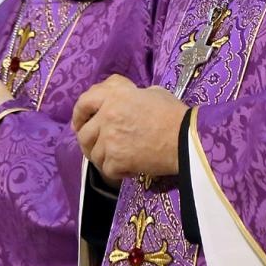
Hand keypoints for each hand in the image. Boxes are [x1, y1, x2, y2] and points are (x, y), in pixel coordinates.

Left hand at [71, 76, 185, 184]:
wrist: (186, 139)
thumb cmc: (174, 114)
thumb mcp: (153, 93)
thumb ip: (132, 95)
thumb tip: (128, 102)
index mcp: (115, 96)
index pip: (84, 101)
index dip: (79, 113)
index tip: (80, 122)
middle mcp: (107, 115)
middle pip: (83, 132)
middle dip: (86, 141)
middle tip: (94, 147)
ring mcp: (109, 139)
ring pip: (93, 154)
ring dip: (102, 158)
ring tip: (116, 160)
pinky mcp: (116, 160)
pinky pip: (106, 170)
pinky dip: (116, 172)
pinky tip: (129, 169)